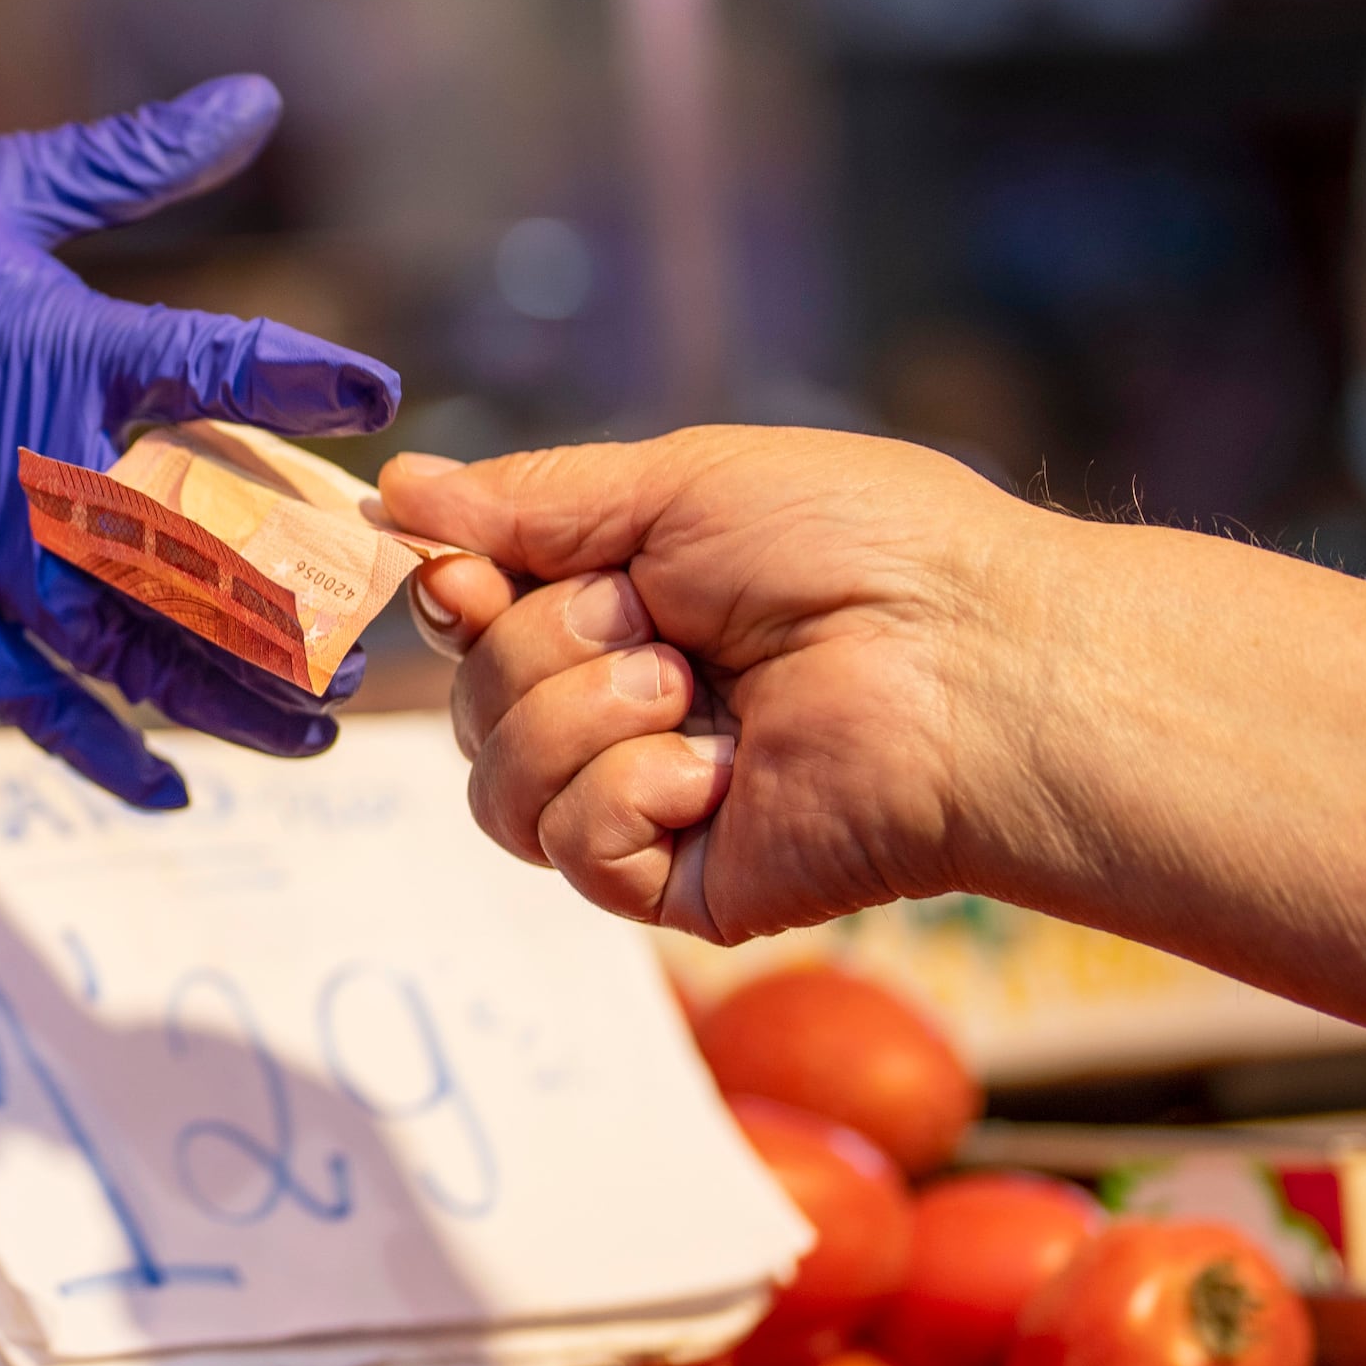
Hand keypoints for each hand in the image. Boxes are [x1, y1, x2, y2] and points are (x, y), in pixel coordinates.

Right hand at [0, 78, 398, 807]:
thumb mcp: (6, 187)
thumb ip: (138, 159)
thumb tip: (255, 97)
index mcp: (66, 352)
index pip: (221, 367)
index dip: (308, 382)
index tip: (380, 396)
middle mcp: (40, 470)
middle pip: (202, 557)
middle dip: (299, 604)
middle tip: (375, 634)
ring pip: (133, 650)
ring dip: (229, 696)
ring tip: (313, 728)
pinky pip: (32, 700)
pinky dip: (100, 749)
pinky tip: (171, 784)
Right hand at [376, 428, 1054, 939]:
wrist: (969, 660)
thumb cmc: (860, 550)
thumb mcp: (676, 484)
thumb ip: (529, 501)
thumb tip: (396, 489)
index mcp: (630, 607)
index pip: (473, 620)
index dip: (450, 598)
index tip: (465, 576)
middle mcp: (628, 707)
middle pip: (469, 703)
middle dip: (540, 647)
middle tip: (657, 624)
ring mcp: (651, 800)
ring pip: (496, 784)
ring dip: (578, 718)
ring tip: (688, 690)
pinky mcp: (679, 882)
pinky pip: (569, 847)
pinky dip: (625, 792)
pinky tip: (717, 770)